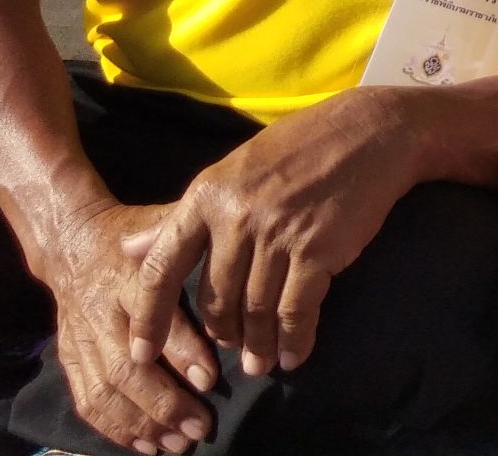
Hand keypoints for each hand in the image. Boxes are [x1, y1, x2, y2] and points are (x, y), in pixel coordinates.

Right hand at [31, 197, 217, 455]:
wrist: (71, 242)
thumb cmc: (136, 234)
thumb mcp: (165, 224)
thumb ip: (198, 240)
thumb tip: (245, 253)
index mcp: (131, 277)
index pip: (155, 316)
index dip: (181, 349)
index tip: (210, 377)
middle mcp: (102, 312)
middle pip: (125, 366)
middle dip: (163, 402)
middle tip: (200, 426)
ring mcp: (82, 338)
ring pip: (104, 390)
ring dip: (140, 424)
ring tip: (176, 444)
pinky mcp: (69, 357)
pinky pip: (86, 400)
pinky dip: (113, 428)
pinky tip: (144, 445)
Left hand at [121, 89, 417, 380]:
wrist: (370, 132)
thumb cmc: (299, 149)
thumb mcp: (230, 172)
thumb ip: (180, 217)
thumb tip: (127, 249)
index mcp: (206, 196)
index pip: (162, 267)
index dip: (149, 317)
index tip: (140, 354)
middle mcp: (236, 217)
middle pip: (215, 299)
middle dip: (221, 336)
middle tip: (228, 353)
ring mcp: (277, 234)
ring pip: (255, 310)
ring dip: (258, 345)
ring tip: (260, 364)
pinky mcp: (317, 250)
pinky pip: (297, 310)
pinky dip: (294, 340)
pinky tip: (294, 355)